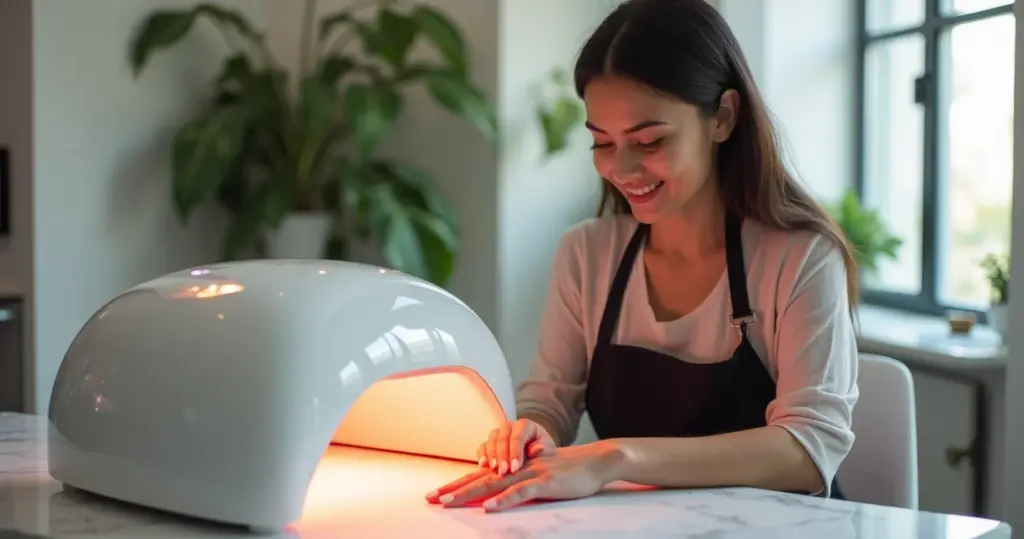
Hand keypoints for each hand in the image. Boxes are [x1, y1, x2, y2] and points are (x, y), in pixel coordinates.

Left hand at [425, 442, 622, 511]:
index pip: (479, 476)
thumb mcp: (537, 478)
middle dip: (453, 489)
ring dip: (470, 493)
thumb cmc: (566, 473)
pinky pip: (521, 491)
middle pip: (479, 479)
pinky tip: (488, 507)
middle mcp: (516, 468)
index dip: (457, 484)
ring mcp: (530, 473)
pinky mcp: (545, 482)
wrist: (594, 462)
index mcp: (513, 468)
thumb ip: (517, 486)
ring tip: (448, 502)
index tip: (435, 495)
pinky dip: (503, 500)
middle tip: (430, 498)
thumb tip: (495, 498)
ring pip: (494, 484)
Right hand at [478, 418, 556, 475]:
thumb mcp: (547, 450)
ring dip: (491, 456)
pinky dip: (482, 456)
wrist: (537, 455)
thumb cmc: (543, 452)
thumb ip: (541, 449)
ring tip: (494, 470)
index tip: (515, 468)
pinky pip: (482, 447)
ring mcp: (498, 434)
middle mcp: (509, 426)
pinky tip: (483, 466)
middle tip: (504, 472)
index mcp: (525, 425)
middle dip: (502, 456)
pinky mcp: (489, 443)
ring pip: (491, 441)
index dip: (515, 452)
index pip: (518, 437)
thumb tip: (538, 449)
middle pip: (502, 438)